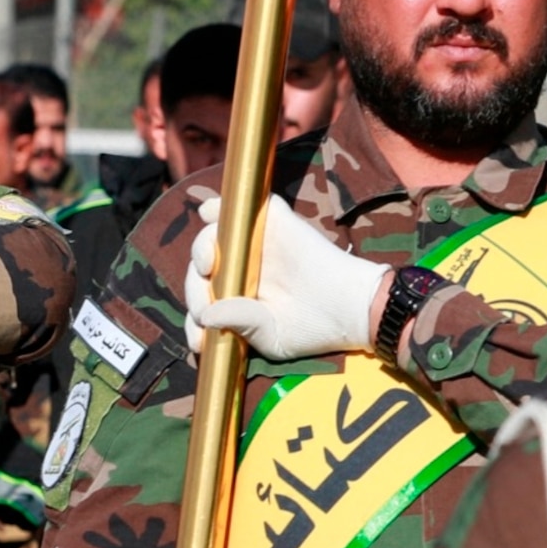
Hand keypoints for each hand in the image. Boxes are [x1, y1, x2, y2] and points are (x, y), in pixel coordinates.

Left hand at [183, 194, 389, 360]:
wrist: (351, 307)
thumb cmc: (313, 327)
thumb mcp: (271, 336)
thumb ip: (239, 324)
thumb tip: (205, 315)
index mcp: (239, 296)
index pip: (205, 300)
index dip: (196, 317)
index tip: (199, 341)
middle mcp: (242, 267)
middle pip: (203, 268)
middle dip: (195, 286)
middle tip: (205, 304)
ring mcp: (254, 243)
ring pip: (212, 236)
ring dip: (202, 248)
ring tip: (209, 265)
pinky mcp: (270, 222)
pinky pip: (236, 207)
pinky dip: (216, 208)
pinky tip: (209, 216)